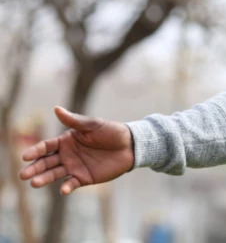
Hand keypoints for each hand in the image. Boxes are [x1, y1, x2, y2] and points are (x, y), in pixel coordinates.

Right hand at [18, 106, 134, 194]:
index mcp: (66, 141)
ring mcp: (74, 167)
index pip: (46, 147)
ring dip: (44, 179)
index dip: (35, 151)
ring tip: (34, 183)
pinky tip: (63, 189)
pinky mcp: (84, 178)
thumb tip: (56, 109)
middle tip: (23, 175)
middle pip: (46, 162)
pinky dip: (67, 187)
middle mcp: (66, 155)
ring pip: (54, 174)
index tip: (25, 156)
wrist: (130, 146)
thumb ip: (74, 121)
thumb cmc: (111, 131)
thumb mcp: (93, 125)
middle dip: (34, 168)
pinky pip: (72, 183)